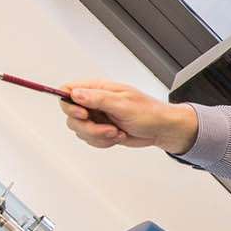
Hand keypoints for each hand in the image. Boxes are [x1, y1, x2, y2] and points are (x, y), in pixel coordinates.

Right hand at [60, 80, 198, 153]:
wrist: (161, 129)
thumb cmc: (148, 112)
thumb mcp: (123, 104)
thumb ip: (98, 99)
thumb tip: (75, 94)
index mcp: (98, 88)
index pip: (68, 90)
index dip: (69, 103)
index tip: (82, 114)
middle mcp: (94, 102)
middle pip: (71, 115)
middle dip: (88, 127)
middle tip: (108, 129)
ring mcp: (97, 117)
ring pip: (80, 130)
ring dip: (98, 136)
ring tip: (117, 132)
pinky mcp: (100, 130)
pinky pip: (90, 139)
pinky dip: (103, 142)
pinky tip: (118, 136)